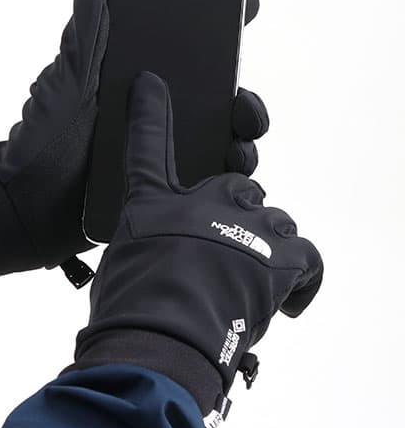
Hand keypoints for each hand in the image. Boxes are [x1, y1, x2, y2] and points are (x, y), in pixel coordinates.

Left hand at [0, 0, 267, 286]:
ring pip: (220, 149)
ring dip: (242, 145)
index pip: (190, 62)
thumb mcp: (64, 88)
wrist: (25, 209)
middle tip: (243, 104)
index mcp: (140, 95)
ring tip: (240, 148)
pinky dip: (224, 184)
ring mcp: (164, 163)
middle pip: (218, 109)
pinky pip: (204, 190)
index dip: (221, 39)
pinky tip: (230, 183)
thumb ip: (82, 43)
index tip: (245, 11)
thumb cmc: (40, 145)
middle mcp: (159, 126)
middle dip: (243, 104)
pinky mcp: (164, 198)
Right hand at [69, 72, 322, 421]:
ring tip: (253, 277)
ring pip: (274, 218)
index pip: (147, 144)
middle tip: (230, 242)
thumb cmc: (128, 313)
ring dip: (267, 243)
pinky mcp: (278, 258)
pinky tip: (287, 300)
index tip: (152, 84)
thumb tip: (166, 263)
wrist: (159, 344)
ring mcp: (241, 225)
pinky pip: (306, 253)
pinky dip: (301, 277)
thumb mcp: (121, 271)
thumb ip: (146, 252)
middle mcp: (199, 204)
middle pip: (237, 181)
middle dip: (238, 206)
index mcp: (151, 204)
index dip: (151, 111)